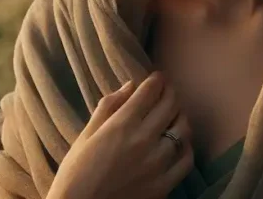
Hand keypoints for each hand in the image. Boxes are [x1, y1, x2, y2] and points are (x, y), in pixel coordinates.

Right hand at [48, 72, 193, 198]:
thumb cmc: (76, 173)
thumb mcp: (85, 135)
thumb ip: (108, 108)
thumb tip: (130, 86)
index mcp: (121, 125)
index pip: (149, 91)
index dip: (156, 80)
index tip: (157, 77)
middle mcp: (143, 140)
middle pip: (169, 105)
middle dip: (170, 92)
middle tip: (167, 91)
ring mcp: (157, 163)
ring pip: (182, 129)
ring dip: (180, 116)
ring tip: (175, 115)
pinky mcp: (164, 185)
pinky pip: (186, 160)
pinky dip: (186, 147)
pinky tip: (180, 143)